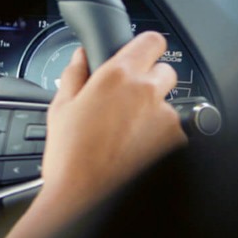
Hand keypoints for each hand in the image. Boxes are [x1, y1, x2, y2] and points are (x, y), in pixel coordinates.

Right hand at [41, 31, 187, 210]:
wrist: (84, 196)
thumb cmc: (70, 156)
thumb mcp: (61, 108)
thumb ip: (74, 74)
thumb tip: (81, 58)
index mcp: (117, 76)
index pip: (152, 41)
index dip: (146, 48)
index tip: (140, 56)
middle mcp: (147, 93)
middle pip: (165, 72)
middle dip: (150, 82)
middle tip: (127, 102)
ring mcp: (166, 119)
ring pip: (167, 105)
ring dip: (153, 113)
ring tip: (126, 135)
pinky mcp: (176, 142)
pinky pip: (173, 131)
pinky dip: (159, 138)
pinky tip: (136, 150)